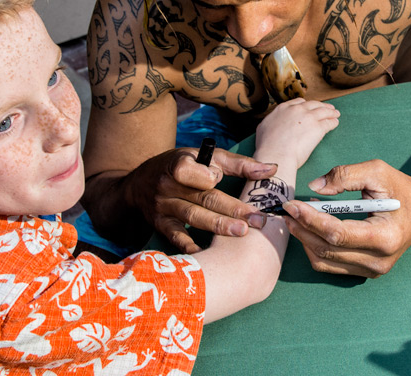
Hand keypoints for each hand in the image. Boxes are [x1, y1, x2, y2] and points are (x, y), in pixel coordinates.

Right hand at [128, 146, 278, 252]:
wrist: (139, 182)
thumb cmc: (180, 166)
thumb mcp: (204, 157)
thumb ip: (238, 164)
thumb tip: (272, 169)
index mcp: (178, 164)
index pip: (192, 170)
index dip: (207, 175)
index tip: (220, 178)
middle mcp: (168, 186)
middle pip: (203, 197)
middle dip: (232, 208)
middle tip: (258, 219)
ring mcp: (163, 207)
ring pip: (193, 217)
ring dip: (218, 226)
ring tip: (242, 232)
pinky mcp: (160, 224)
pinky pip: (176, 237)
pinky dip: (190, 246)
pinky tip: (207, 254)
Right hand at [255, 99, 340, 167]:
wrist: (276, 155)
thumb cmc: (267, 147)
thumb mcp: (264, 128)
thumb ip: (272, 121)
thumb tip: (274, 123)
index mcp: (283, 109)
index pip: (298, 102)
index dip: (306, 105)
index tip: (310, 108)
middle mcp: (296, 110)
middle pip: (313, 104)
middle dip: (321, 106)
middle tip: (327, 108)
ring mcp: (308, 117)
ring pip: (324, 111)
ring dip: (331, 112)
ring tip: (335, 114)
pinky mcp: (318, 128)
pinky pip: (329, 123)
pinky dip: (333, 122)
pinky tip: (335, 123)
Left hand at [282, 160, 410, 277]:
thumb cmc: (401, 189)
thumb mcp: (377, 171)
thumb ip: (344, 175)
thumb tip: (313, 187)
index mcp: (386, 236)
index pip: (338, 234)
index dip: (311, 219)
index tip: (292, 205)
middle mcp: (379, 260)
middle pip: (327, 249)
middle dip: (302, 228)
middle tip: (286, 209)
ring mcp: (373, 271)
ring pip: (324, 261)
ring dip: (304, 239)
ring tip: (296, 217)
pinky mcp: (365, 272)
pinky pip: (330, 265)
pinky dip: (314, 247)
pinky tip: (310, 227)